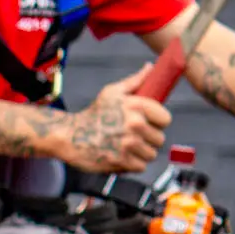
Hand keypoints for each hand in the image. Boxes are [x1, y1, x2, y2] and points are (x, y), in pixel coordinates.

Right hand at [56, 65, 170, 172]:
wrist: (69, 136)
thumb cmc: (92, 114)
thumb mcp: (111, 93)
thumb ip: (134, 81)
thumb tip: (150, 67)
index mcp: (136, 106)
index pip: (165, 119)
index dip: (158, 122)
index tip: (148, 123)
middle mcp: (134, 124)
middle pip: (159, 139)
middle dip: (148, 139)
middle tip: (134, 136)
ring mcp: (128, 144)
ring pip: (151, 154)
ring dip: (141, 152)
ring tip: (127, 147)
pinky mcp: (121, 161)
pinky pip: (141, 166)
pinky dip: (133, 164)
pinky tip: (122, 155)